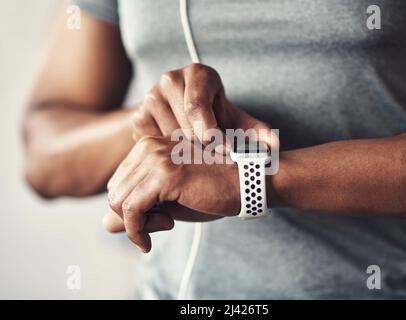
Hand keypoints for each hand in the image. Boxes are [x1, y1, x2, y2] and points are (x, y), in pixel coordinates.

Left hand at [107, 136, 239, 252]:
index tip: (157, 218)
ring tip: (166, 224)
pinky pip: (131, 209)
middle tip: (162, 222)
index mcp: (149, 146)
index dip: (132, 207)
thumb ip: (137, 211)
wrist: (248, 183)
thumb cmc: (213, 192)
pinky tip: (157, 234)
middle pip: (114, 191)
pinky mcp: (165, 175)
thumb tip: (104, 224)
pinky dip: (137, 231)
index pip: (119, 183)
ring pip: (118, 201)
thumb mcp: (170, 204)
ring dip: (137, 224)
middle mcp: (148, 147)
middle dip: (132, 216)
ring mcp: (156, 159)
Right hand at [131, 63, 277, 149]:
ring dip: (185, 152)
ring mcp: (149, 96)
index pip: (197, 105)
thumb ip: (256, 132)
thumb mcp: (236, 121)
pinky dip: (168, 154)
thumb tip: (273, 148)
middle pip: (184, 124)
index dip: (211, 132)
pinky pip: (154, 144)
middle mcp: (170, 79)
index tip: (223, 150)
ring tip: (196, 152)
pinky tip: (178, 153)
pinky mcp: (138, 116)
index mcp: (198, 74)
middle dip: (201, 147)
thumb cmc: (215, 116)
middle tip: (211, 155)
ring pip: (168, 138)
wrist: (182, 114)